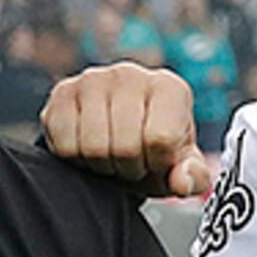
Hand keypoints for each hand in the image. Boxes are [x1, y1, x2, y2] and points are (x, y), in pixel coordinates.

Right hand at [42, 62, 210, 197]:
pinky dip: (76, 158)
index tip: (156, 159)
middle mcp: (131, 74)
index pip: (161, 140)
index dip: (157, 164)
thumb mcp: (181, 167)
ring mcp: (93, 79)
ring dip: (102, 166)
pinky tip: (87, 147)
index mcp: (169, 88)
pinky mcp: (62, 92)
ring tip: (111, 156)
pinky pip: (65, 146)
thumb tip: (182, 182)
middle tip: (131, 162)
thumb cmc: (153, 151)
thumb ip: (194, 177)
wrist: (114, 137)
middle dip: (129, 168)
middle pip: (126, 148)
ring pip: (94, 149)